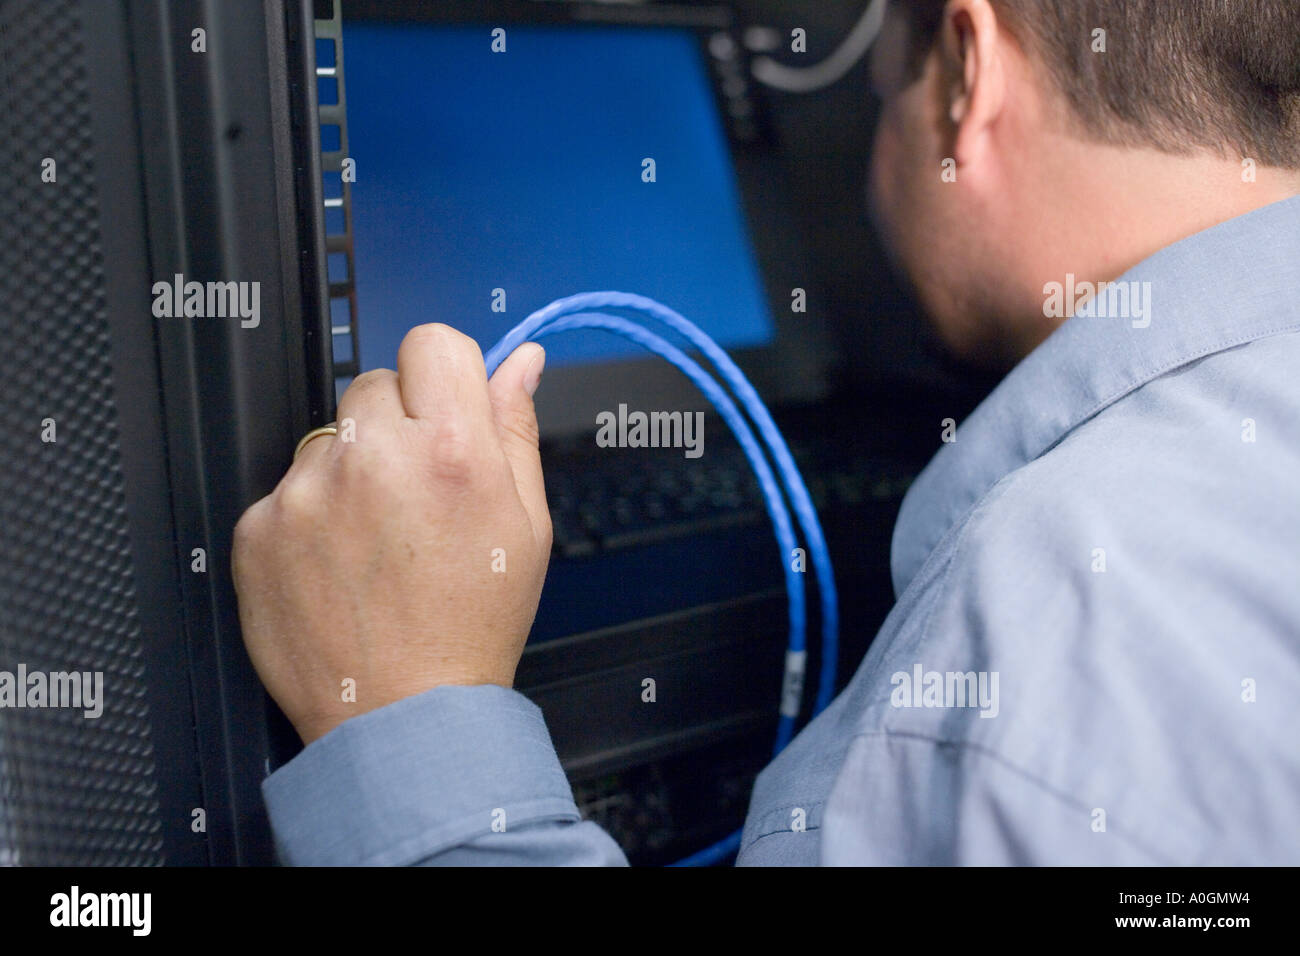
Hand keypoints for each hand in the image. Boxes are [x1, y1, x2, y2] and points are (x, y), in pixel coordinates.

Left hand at [232, 324, 549, 744]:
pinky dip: (310, 515)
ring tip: (377, 540)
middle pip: (375, 385)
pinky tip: (339, 563)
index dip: (443, 374)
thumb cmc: (471, 625)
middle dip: (397, 426)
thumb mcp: (526, 524)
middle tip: (416, 495)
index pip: (431, 342)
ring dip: (351, 469)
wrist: (403, 716)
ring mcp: (307, 491)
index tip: (444, 409)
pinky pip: (288, 488)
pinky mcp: (259, 527)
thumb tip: (519, 362)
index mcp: (450, 450)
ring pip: (328, 437)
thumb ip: (515, 429)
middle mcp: (373, 458)